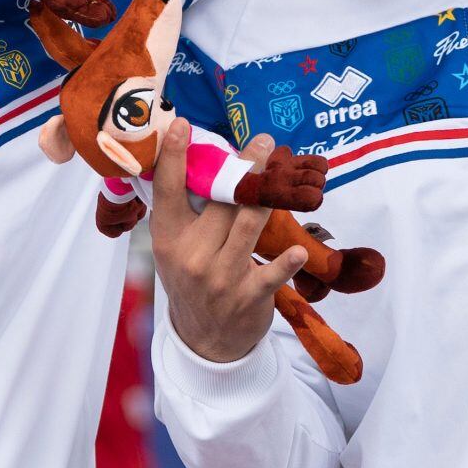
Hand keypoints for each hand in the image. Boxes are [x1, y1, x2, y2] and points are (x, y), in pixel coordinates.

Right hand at [150, 124, 313, 363]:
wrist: (206, 341)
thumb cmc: (193, 281)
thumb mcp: (175, 249)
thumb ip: (185, 213)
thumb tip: (206, 161)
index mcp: (168, 239)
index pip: (167, 191)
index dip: (174, 157)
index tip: (182, 126)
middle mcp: (191, 256)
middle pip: (220, 202)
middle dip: (243, 168)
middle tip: (262, 141)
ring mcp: (220, 277)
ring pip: (247, 226)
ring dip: (267, 195)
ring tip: (282, 167)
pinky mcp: (249, 296)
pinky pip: (271, 273)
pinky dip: (286, 263)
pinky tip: (299, 251)